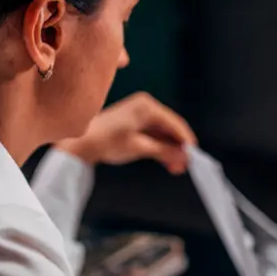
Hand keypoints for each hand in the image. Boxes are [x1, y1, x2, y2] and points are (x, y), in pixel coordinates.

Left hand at [56, 92, 196, 173]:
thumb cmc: (106, 141)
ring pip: (163, 134)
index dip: (186, 141)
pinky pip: (154, 135)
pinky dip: (160, 148)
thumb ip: (164, 151)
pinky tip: (167, 162)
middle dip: (178, 148)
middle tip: (185, 165)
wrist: (82, 143)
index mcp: (147, 107)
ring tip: (176, 168)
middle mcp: (146, 107)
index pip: (175, 123)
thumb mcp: (139, 147)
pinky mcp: (135, 124)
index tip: (194, 156)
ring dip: (170, 150)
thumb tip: (184, 156)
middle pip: (170, 129)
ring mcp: (140, 115)